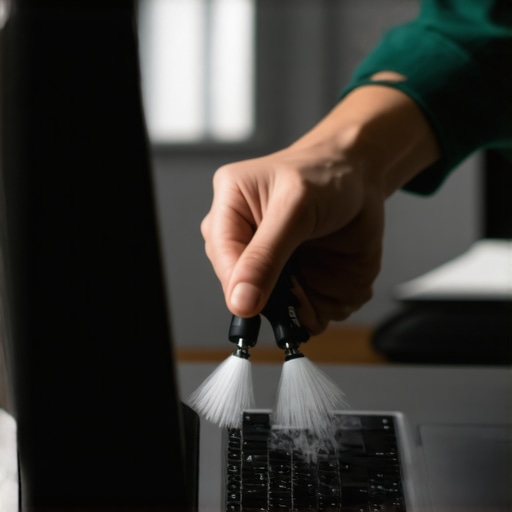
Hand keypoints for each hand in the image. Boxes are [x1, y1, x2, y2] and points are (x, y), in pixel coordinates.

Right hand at [201, 141, 383, 333]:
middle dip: (280, 295)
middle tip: (306, 284)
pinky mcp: (293, 279)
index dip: (242, 287)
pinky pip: (305, 311)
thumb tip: (240, 300)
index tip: (261, 305)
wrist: (360, 175)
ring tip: (328, 273)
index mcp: (230, 208)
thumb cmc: (325, 174)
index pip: (223, 260)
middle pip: (246, 288)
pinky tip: (336, 277)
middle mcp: (242, 239)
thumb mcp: (295, 207)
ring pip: (279, 308)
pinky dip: (327, 302)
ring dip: (308, 302)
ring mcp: (268, 263)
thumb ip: (265, 255)